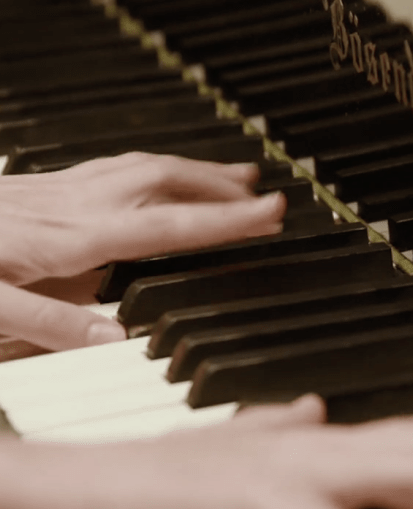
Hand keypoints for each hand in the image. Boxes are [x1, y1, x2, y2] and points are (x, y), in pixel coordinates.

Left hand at [0, 153, 284, 350]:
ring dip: (197, 170)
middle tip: (267, 195)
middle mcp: (73, 206)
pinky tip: (159, 176)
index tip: (272, 212)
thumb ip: (53, 327)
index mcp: (69, 240)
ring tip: (236, 174)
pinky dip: (157, 168)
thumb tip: (122, 341)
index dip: (226, 221)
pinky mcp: (44, 190)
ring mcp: (59, 192)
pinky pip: (117, 167)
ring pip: (144, 167)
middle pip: (165, 182)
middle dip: (222, 186)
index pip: (167, 227)